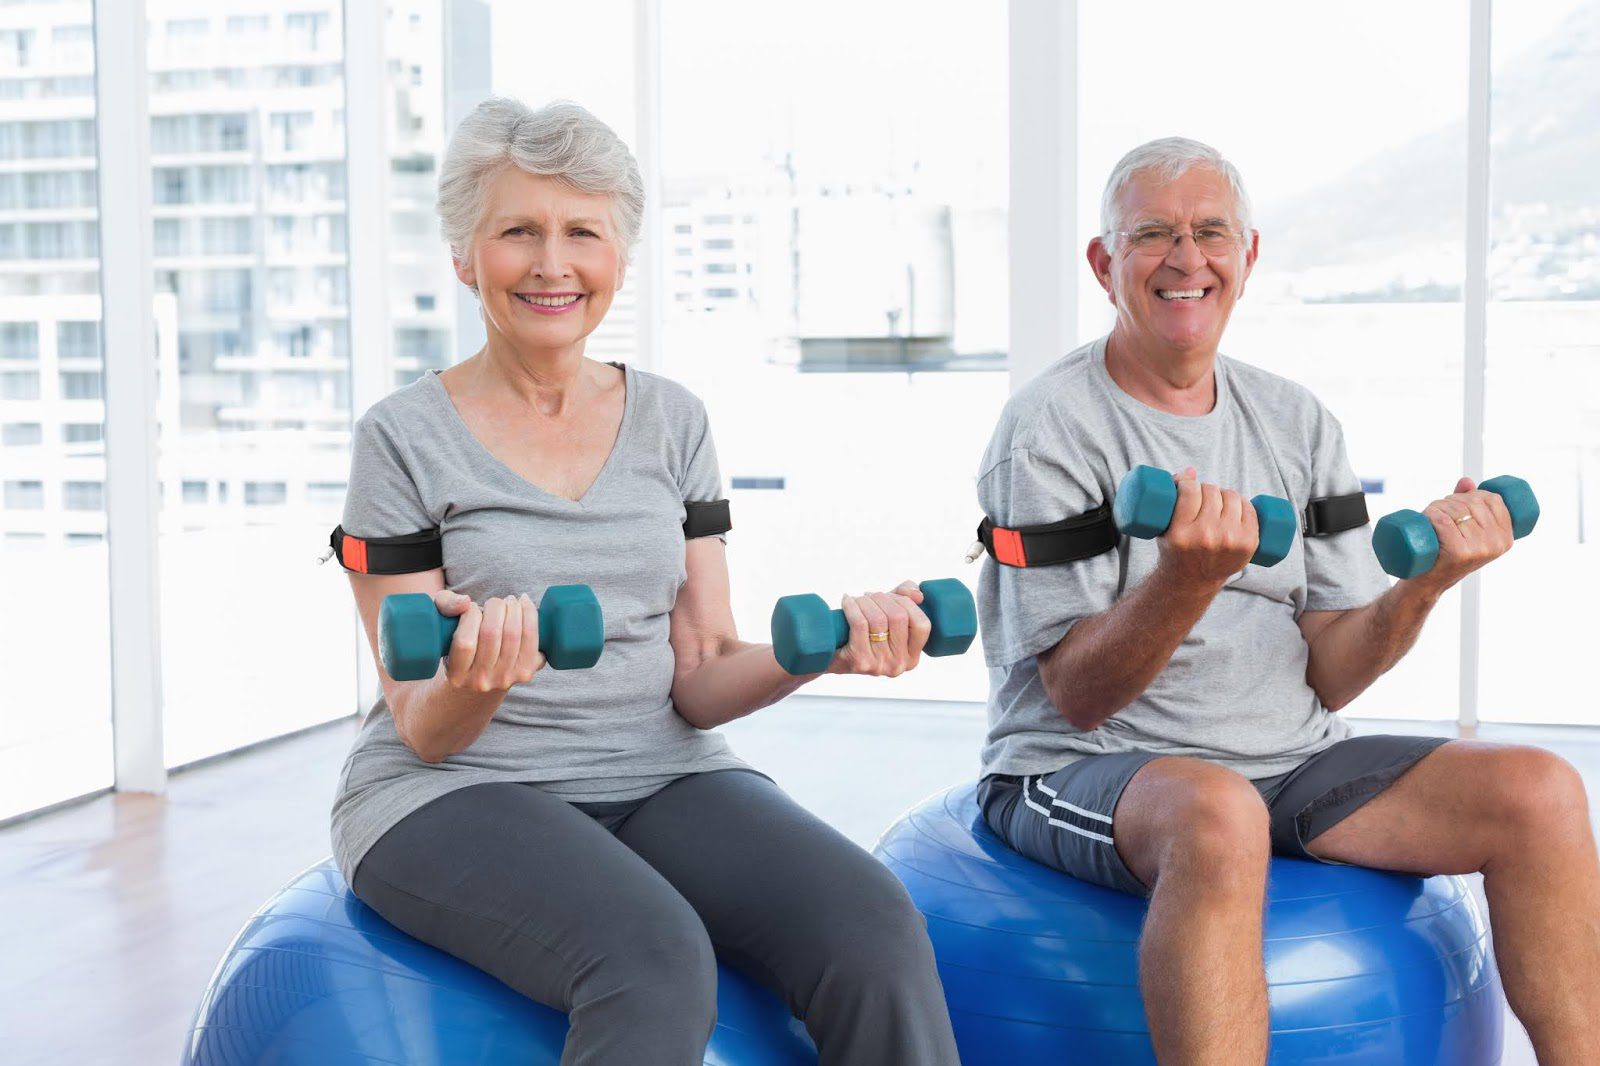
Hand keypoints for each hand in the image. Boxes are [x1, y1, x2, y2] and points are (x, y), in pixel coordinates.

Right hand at [433, 590, 544, 692]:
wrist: (481, 679)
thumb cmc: (459, 644)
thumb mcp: (441, 626)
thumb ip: (444, 605)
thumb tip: (465, 602)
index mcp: (456, 675)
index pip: (465, 642)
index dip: (471, 615)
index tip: (472, 608)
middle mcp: (481, 681)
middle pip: (491, 634)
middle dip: (495, 607)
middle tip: (494, 602)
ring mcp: (505, 678)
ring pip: (513, 634)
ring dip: (513, 608)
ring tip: (509, 602)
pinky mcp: (525, 671)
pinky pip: (531, 638)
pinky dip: (530, 614)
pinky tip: (524, 603)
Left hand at [828, 580, 933, 677]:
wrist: (829, 654)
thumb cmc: (863, 632)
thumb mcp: (889, 616)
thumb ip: (907, 599)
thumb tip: (918, 595)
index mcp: (912, 657)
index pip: (922, 625)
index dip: (907, 603)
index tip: (890, 596)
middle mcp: (899, 665)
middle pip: (898, 617)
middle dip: (882, 598)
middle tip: (869, 596)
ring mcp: (880, 665)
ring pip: (878, 619)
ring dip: (865, 601)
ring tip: (857, 599)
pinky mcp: (859, 661)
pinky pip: (860, 623)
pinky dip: (852, 606)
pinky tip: (847, 600)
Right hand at [1155, 467, 1258, 589]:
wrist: (1193, 581)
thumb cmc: (1175, 550)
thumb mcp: (1164, 529)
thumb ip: (1173, 499)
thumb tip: (1190, 470)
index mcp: (1181, 534)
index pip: (1189, 491)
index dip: (1187, 481)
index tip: (1185, 483)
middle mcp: (1205, 537)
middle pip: (1211, 492)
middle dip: (1206, 488)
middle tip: (1202, 496)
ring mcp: (1229, 541)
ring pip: (1231, 497)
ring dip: (1224, 493)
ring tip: (1218, 500)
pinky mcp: (1248, 544)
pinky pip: (1250, 510)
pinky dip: (1244, 504)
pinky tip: (1237, 505)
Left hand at [1410, 477, 1515, 592]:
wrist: (1429, 581)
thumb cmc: (1447, 551)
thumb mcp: (1466, 530)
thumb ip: (1470, 504)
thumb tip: (1466, 481)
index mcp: (1506, 537)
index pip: (1493, 499)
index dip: (1472, 494)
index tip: (1458, 503)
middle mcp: (1497, 543)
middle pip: (1472, 502)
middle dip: (1450, 500)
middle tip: (1437, 512)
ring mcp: (1479, 549)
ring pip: (1455, 509)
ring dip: (1437, 506)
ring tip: (1430, 518)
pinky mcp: (1459, 552)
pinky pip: (1444, 520)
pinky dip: (1431, 514)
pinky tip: (1427, 519)